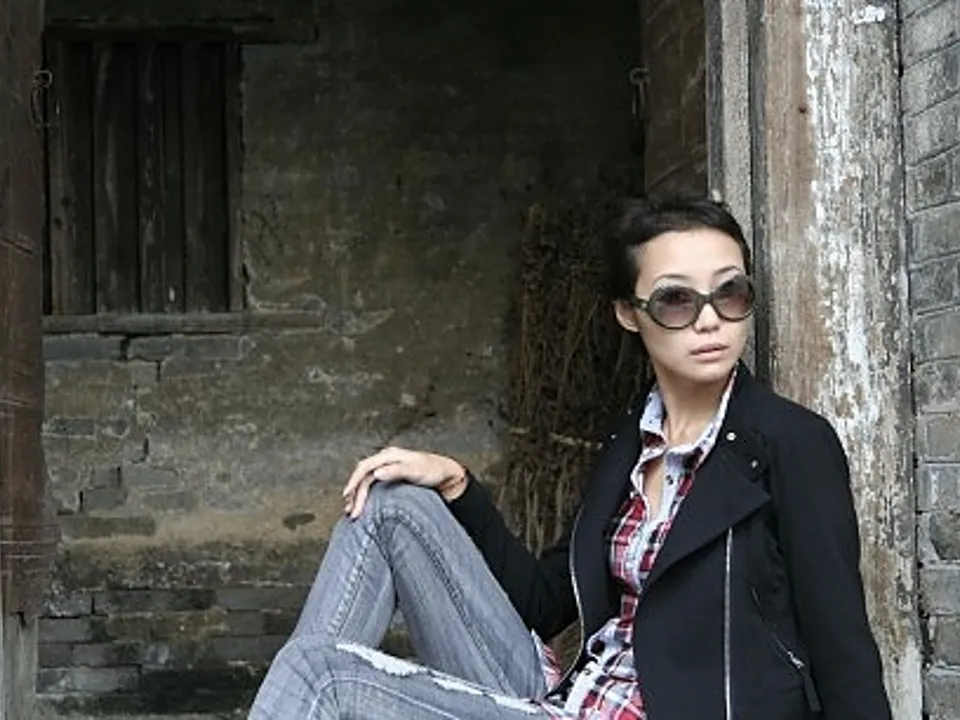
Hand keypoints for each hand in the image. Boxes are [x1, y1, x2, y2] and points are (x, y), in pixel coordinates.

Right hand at [342, 446, 466, 518]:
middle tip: (352, 512)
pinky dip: (366, 495)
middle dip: (355, 493)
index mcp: (390, 455)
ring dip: (359, 496)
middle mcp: (387, 460)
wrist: (448, 476)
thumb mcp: (416, 470)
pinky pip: (373, 485)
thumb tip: (376, 473)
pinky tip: (364, 505)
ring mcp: (389, 468)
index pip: (365, 467)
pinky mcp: (392, 477)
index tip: (348, 496)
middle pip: (364, 476)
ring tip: (353, 511)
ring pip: (367, 481)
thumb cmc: (434, 471)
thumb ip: (396, 471)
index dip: (354, 482)